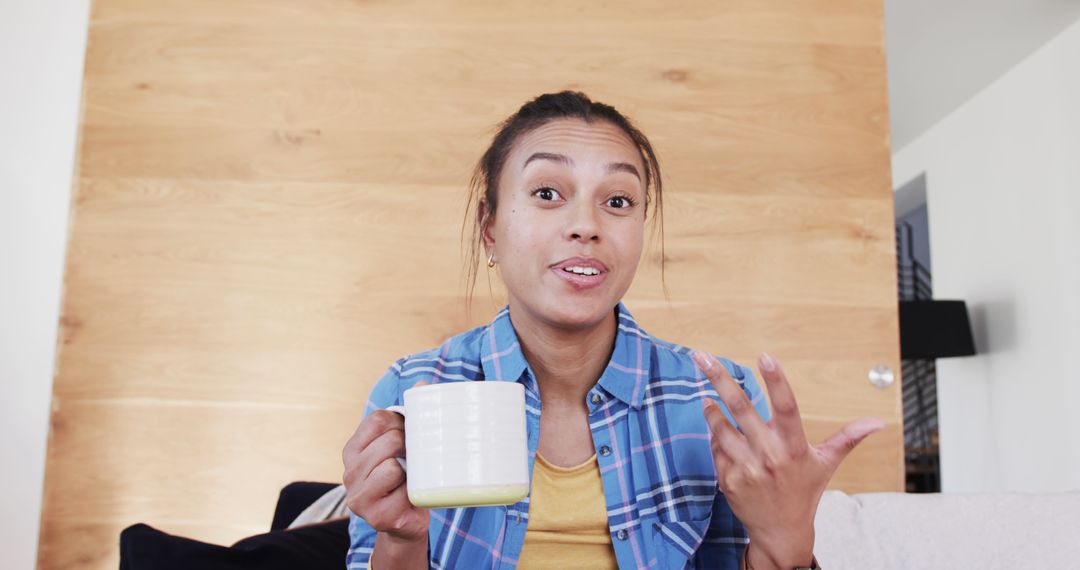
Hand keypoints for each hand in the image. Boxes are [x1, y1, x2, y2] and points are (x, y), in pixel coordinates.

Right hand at [342, 382, 428, 542]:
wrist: (406, 523)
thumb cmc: (406, 478)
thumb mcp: (402, 445)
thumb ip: (408, 414)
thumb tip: (422, 385)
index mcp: (352, 450)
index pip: (379, 419)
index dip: (402, 423)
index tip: (408, 435)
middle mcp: (349, 472)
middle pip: (390, 440)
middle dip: (410, 447)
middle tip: (413, 461)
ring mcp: (359, 497)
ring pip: (394, 466)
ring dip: (411, 472)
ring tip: (409, 481)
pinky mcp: (376, 516)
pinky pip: (403, 492)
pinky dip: (413, 493)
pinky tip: (409, 499)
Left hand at [692, 351, 884, 567]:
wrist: (781, 532)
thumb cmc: (804, 492)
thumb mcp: (827, 463)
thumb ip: (848, 438)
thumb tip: (878, 422)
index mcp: (794, 446)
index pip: (786, 406)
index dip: (777, 380)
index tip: (765, 356)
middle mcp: (769, 455)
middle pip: (741, 408)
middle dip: (720, 379)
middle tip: (701, 356)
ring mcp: (746, 467)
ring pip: (721, 427)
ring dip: (711, 409)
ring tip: (706, 396)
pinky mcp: (728, 478)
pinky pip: (716, 447)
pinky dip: (716, 436)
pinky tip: (719, 431)